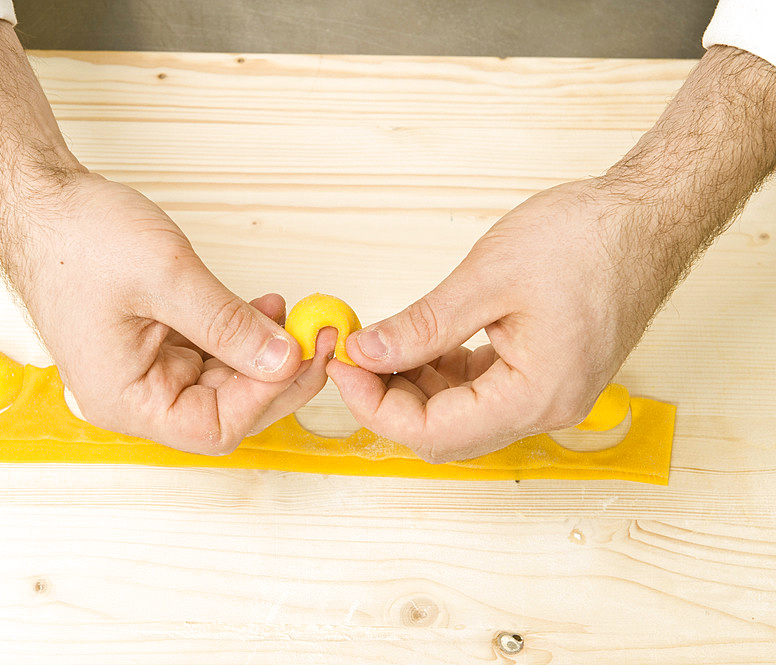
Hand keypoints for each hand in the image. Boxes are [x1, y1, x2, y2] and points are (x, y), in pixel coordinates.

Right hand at [12, 172, 333, 452]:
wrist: (38, 202)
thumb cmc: (78, 239)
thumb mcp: (166, 277)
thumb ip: (228, 325)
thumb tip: (284, 360)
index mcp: (125, 399)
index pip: (213, 426)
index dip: (266, 395)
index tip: (305, 355)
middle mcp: (134, 396)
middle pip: (223, 409)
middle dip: (274, 374)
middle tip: (316, 336)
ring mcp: (143, 371)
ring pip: (221, 382)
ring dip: (261, 353)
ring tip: (290, 315)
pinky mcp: (151, 346)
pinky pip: (207, 355)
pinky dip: (239, 335)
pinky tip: (262, 309)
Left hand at [327, 178, 669, 462]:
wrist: (648, 216)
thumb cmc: (588, 239)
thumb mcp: (488, 278)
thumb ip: (421, 326)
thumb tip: (367, 353)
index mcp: (537, 396)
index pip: (435, 432)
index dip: (377, 406)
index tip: (345, 368)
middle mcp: (546, 409)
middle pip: (445, 432)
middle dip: (390, 400)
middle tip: (355, 357)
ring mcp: (548, 394)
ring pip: (460, 414)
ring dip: (413, 385)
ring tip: (381, 342)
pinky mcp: (544, 373)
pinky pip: (481, 391)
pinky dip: (442, 372)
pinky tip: (420, 341)